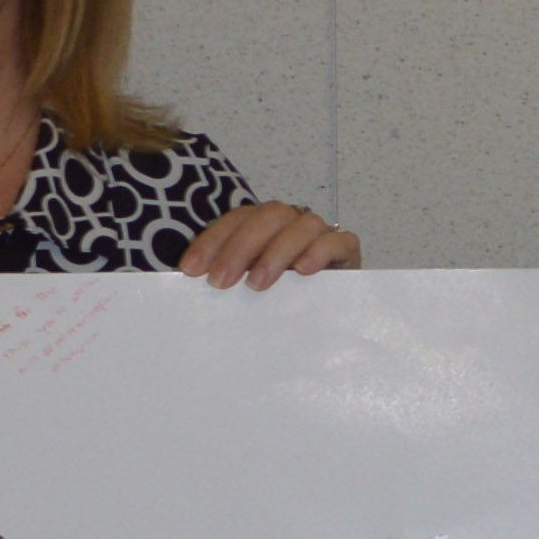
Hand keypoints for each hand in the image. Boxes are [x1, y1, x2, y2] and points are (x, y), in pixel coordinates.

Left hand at [181, 204, 361, 289]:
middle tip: (221, 282)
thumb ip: (230, 279)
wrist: (334, 320)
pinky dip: (319, 252)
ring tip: (258, 284)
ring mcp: (320, 234)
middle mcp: (291, 223)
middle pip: (266, 218)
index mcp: (265, 227)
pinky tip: (303, 271)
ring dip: (275, 253)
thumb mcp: (252, 290)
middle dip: (239, 248)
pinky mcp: (346, 251)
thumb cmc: (286, 305)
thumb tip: (191, 281)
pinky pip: (336, 241)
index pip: (236, 221)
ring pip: (300, 225)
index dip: (212, 241)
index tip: (191, 270)